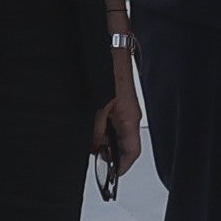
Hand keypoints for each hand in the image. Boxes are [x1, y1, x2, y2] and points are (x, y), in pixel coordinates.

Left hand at [92, 51, 144, 188]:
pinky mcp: (115, 99)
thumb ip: (96, 129)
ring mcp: (123, 107)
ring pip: (115, 132)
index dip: (122, 167)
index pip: (132, 152)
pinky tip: (88, 127)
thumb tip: (95, 147)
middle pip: (123, 143)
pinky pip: (110, 120)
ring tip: (89, 144)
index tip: (112, 176)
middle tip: (94, 161)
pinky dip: (100, 127)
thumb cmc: (110, 69)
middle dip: (109, 154)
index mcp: (130, 119)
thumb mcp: (98, 105)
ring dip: (102, 139)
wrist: (112, 45)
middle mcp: (129, 115)